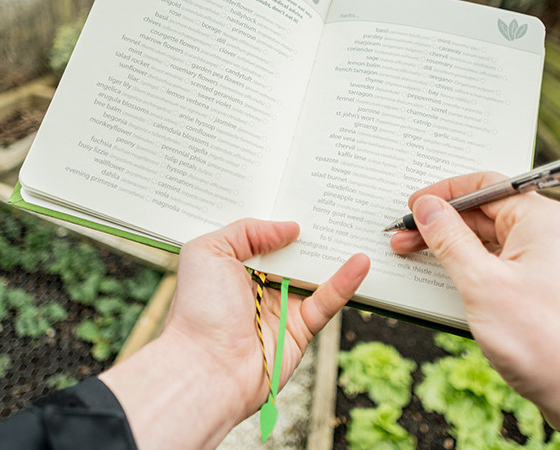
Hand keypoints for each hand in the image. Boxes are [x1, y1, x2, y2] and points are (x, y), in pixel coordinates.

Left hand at [101, 218, 368, 449]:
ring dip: (334, 253)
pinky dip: (346, 282)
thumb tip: (290, 228)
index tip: (303, 192)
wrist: (206, 367)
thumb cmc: (198, 309)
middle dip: (313, 231)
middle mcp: (258, 284)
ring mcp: (281, 306)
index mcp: (233, 266)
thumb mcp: (209, 251)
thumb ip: (247, 230)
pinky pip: (327, 301)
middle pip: (293, 252)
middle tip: (337, 202)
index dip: (280, 216)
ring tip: (355, 225)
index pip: (262, 235)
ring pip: (314, 273)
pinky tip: (360, 261)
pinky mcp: (301, 328)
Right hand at [390, 172, 559, 449]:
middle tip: (403, 240)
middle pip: (484, 214)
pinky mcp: (544, 292)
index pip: (484, 185)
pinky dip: (470, 272)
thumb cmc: (548, 340)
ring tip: (418, 261)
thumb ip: (449, 239)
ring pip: (490, 243)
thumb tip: (428, 208)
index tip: (412, 208)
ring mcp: (548, 264)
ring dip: (452, 250)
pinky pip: (499, 269)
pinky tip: (447, 285)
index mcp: (540, 219)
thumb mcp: (482, 283)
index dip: (443, 193)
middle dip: (440, 225)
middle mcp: (548, 235)